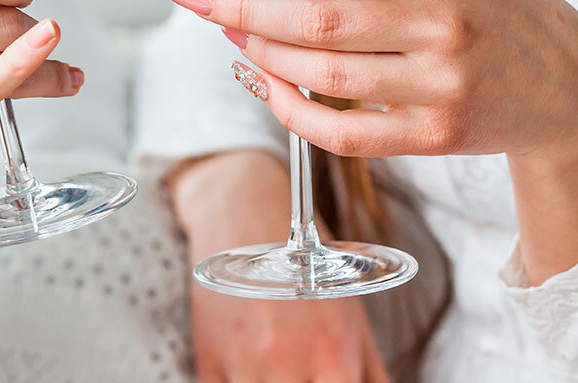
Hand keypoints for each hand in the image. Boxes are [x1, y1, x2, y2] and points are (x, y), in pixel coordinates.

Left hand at [161, 0, 577, 281]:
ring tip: (227, 29)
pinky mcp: (433, 136)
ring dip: (259, 52)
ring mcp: (441, 86)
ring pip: (323, 76)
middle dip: (240, 7)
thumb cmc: (482, 5)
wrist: (562, 82)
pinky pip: (341, 133)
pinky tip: (262, 80)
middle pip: (321, 22)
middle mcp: (446, 25)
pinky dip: (288, 108)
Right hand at [170, 151, 387, 382]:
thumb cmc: (306, 264)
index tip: (325, 380)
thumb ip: (371, 373)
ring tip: (272, 363)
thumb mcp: (353, 316)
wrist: (245, 211)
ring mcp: (242, 365)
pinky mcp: (206, 360)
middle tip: (298, 371)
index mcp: (333, 359)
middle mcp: (288, 367)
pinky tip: (245, 364)